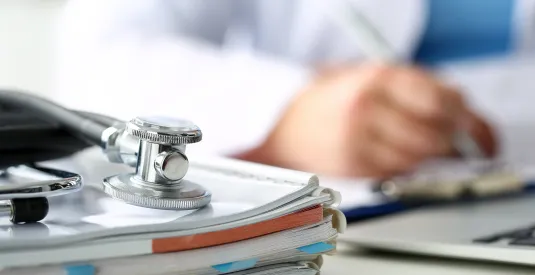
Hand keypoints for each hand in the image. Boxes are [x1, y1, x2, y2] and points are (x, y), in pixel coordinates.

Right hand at [240, 62, 497, 177]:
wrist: (286, 128)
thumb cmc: (331, 102)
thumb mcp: (369, 78)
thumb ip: (414, 86)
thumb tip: (461, 109)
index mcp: (373, 78)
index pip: (438, 99)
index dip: (466, 116)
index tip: (476, 126)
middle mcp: (366, 108)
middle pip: (434, 132)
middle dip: (456, 142)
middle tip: (464, 144)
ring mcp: (358, 140)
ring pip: (420, 156)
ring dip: (435, 157)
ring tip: (435, 150)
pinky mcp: (354, 167)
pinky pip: (399, 171)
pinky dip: (410, 166)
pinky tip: (405, 157)